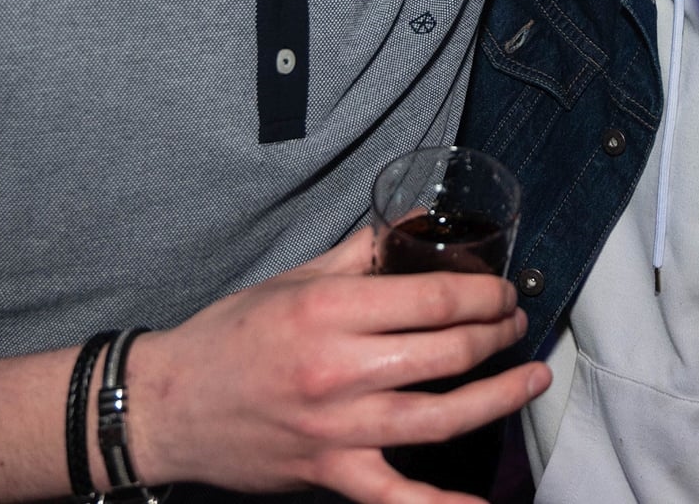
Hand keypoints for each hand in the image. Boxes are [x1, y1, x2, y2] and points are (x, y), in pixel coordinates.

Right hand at [128, 229, 547, 500]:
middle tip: (516, 325)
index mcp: (329, 311)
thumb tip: (414, 223)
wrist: (167, 405)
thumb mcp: (295, 280)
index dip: (482, 294)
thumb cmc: (231, 335)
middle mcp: (337, 369)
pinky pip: (393, 497)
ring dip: (495, 398)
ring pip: (436, 418)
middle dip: (496, 336)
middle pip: (445, 352)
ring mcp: (335, 427)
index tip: (502, 290)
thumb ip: (360, 253)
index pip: (431, 298)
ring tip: (531, 378)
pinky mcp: (327, 471)